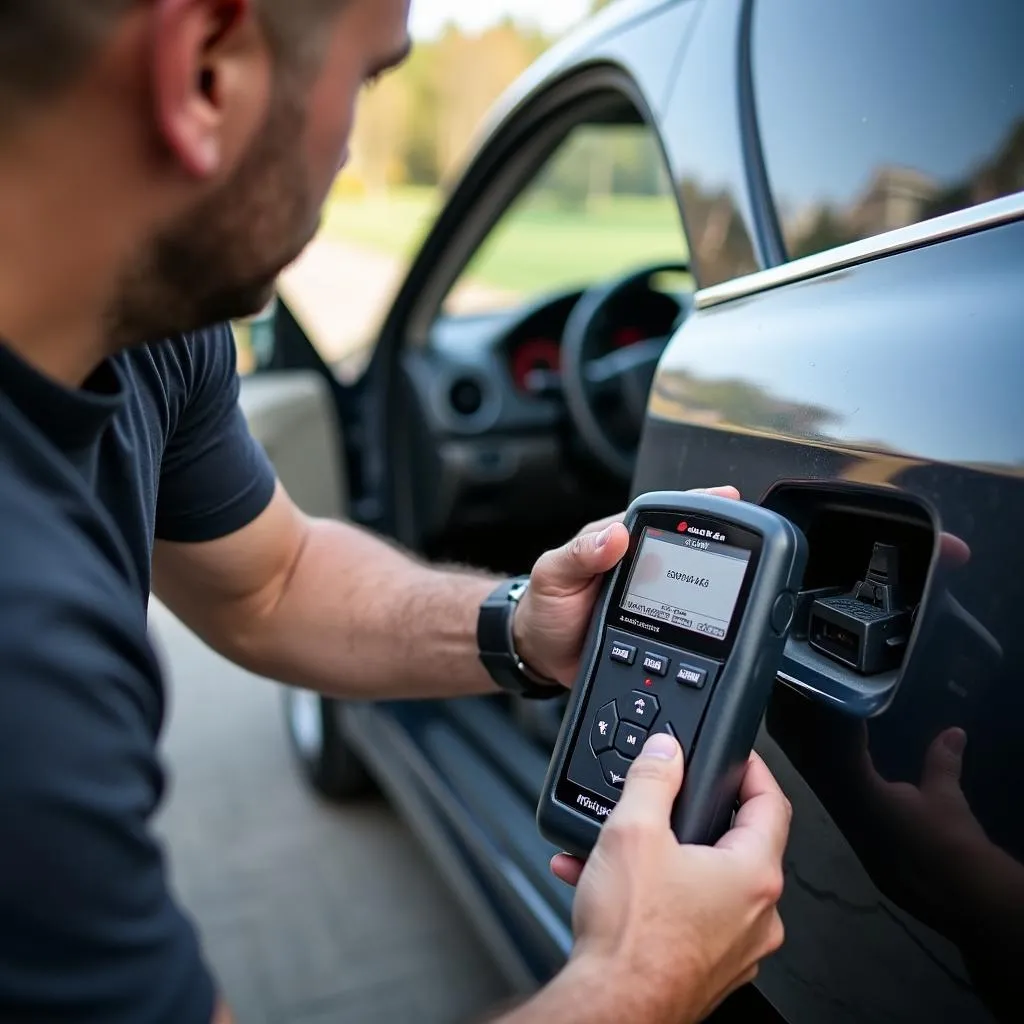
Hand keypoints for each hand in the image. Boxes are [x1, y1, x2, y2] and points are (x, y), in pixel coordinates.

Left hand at [514, 486, 740, 685]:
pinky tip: (721, 627)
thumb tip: (615, 535)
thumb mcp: (552, 574)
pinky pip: (685, 626)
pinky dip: (703, 626)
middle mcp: (641, 565)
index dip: (697, 508)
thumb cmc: (544, 606)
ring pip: (693, 587)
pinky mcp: (655, 630)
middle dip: (722, 542)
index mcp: (618, 540)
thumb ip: (580, 554)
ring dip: (717, 587)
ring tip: (751, 580)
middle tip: (752, 541)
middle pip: (689, 549)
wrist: (538, 653)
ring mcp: (652, 597)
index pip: (663, 516)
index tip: (727, 497)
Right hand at [552, 734, 790, 1022]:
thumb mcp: (633, 830)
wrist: (611, 1008)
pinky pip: (689, 916)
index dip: (753, 770)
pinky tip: (614, 886)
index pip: (772, 803)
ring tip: (621, 850)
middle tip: (668, 802)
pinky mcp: (709, 970)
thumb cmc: (632, 938)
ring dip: (665, 859)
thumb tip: (666, 751)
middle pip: (738, 843)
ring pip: (706, 883)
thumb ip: (653, 778)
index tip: (736, 757)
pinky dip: (657, 896)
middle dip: (696, 818)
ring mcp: (736, 948)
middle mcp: (757, 915)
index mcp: (754, 875)